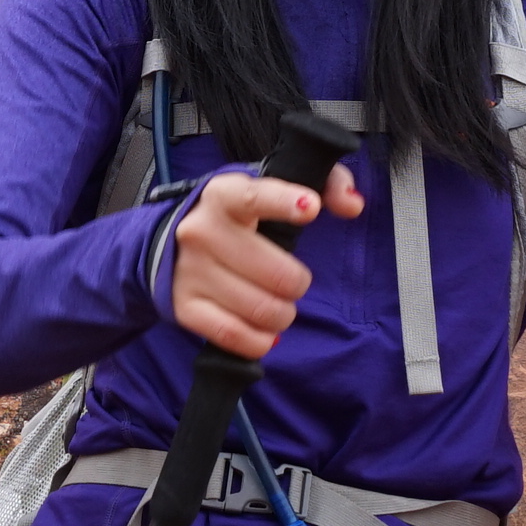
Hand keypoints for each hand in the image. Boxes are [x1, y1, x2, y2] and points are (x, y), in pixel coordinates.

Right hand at [164, 165, 363, 356]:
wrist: (173, 243)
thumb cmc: (241, 216)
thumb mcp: (276, 188)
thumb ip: (326, 185)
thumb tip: (352, 206)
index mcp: (224, 195)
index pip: (255, 197)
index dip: (284, 202)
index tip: (310, 208)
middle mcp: (201, 231)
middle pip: (276, 274)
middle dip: (297, 284)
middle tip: (293, 282)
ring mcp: (190, 271)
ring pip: (261, 309)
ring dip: (283, 314)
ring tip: (279, 305)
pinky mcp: (184, 307)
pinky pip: (234, 335)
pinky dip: (259, 340)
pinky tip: (263, 330)